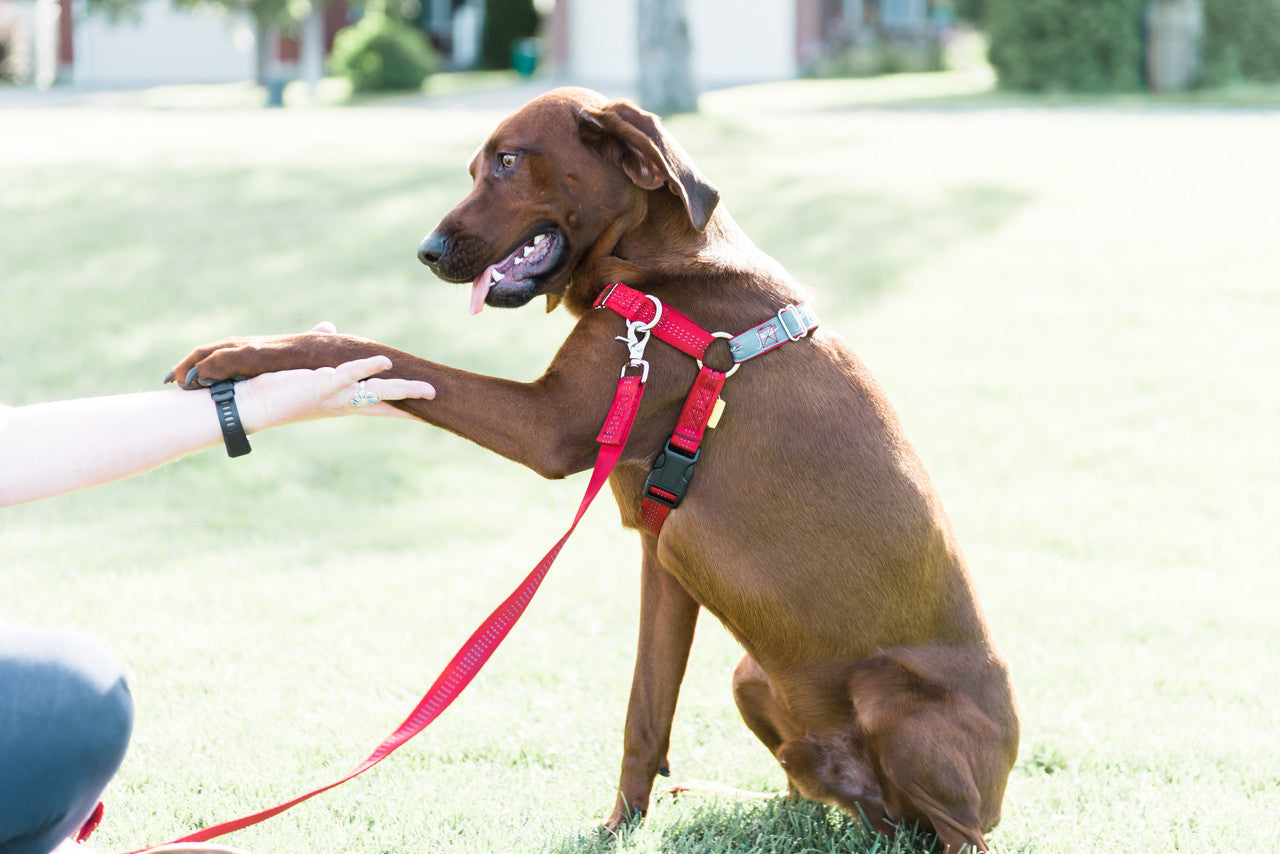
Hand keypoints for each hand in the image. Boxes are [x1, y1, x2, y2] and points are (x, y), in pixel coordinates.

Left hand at [236, 354, 435, 430]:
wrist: (248, 404)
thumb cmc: (273, 387)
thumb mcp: (303, 367)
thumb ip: (320, 347)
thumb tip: (329, 328)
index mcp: (343, 400)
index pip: (381, 404)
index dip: (406, 405)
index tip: (429, 409)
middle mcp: (344, 403)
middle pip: (388, 402)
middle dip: (415, 402)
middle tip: (440, 400)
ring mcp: (335, 396)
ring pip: (378, 392)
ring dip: (404, 390)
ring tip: (428, 390)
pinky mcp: (320, 387)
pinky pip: (350, 375)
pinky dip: (368, 367)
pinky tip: (386, 361)